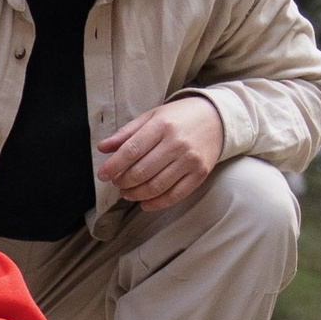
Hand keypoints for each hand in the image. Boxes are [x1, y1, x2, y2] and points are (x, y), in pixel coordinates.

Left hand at [95, 95, 224, 212]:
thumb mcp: (152, 116)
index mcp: (162, 125)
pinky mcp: (200, 174)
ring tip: (127, 192)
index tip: (103, 175)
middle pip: (142, 171)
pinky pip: (175, 195)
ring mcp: (190, 160)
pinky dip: (157, 203)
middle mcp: (177, 143)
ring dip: (136, 194)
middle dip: (124, 182)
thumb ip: (126, 133)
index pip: (132, 150)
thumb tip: (103, 148)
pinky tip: (145, 203)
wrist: (217, 118)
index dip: (114, 166)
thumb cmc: (180, 117)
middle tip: (117, 183)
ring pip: (157, 186)